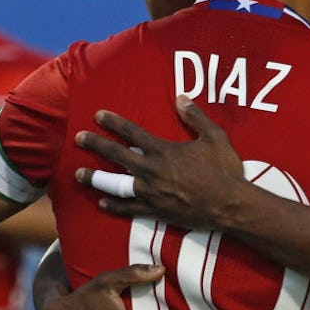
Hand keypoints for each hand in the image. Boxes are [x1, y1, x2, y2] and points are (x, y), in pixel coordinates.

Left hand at [75, 98, 244, 228]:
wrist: (230, 205)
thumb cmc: (225, 170)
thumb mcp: (215, 137)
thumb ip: (196, 117)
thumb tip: (181, 97)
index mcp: (164, 151)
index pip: (132, 133)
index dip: (113, 122)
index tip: (98, 116)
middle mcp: (152, 170)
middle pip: (117, 155)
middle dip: (95, 145)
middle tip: (79, 138)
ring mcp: (152, 192)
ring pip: (115, 184)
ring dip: (95, 178)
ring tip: (78, 175)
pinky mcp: (156, 211)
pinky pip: (129, 209)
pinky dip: (114, 206)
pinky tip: (101, 203)